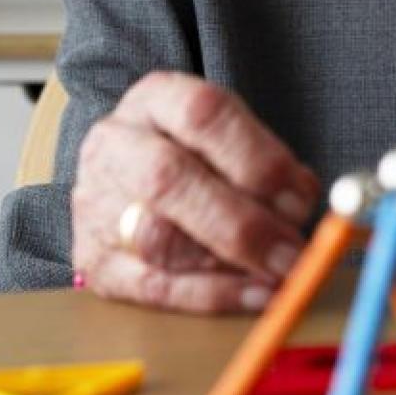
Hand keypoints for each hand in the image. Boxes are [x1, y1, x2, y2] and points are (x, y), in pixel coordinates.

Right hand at [71, 72, 320, 312]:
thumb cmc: (199, 155)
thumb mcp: (233, 138)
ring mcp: (95, 203)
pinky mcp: (93, 259)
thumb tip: (302, 203)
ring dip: (231, 262)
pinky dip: (213, 295)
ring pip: (157, 239)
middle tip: (291, 251)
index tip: (301, 198)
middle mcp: (115, 145)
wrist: (130, 180)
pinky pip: (153, 286)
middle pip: (167, 178)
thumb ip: (269, 166)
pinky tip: (256, 295)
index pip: (203, 114)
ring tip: (280, 272)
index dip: (258, 158)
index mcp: (155, 99)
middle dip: (240, 222)